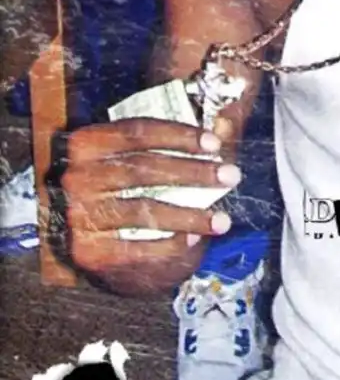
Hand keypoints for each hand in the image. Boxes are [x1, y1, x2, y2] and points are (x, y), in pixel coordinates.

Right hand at [59, 117, 239, 282]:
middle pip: (144, 169)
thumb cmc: (111, 181)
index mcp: (85, 143)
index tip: (216, 144)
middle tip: (231, 176)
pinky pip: (134, 248)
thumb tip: (223, 129)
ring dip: (190, 216)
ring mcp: (78, 214)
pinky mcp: (85, 250)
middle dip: (194, 173)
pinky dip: (168, 244)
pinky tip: (194, 240)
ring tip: (223, 220)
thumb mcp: (125, 154)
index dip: (180, 135)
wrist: (69, 226)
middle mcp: (77, 177)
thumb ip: (165, 142)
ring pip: (143, 210)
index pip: (137, 131)